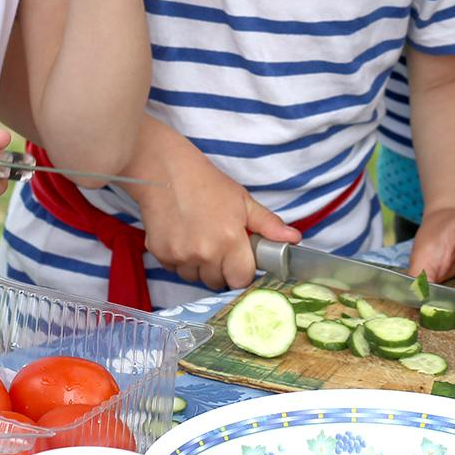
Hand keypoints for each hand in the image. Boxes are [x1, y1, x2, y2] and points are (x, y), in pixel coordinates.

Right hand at [129, 138, 300, 290]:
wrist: (164, 172)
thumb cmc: (207, 183)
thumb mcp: (243, 200)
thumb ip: (268, 224)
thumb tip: (294, 239)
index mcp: (229, 240)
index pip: (242, 279)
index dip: (243, 270)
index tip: (241, 259)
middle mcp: (204, 253)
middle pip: (219, 283)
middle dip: (222, 270)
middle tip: (220, 246)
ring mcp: (180, 256)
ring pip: (196, 278)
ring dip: (201, 267)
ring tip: (200, 240)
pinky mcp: (161, 255)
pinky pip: (177, 270)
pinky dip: (182, 261)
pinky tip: (183, 239)